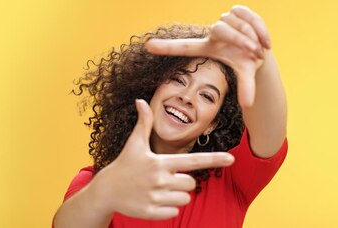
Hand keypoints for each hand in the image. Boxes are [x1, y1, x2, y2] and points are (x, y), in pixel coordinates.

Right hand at [87, 99, 234, 219]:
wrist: (105, 190)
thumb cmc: (124, 165)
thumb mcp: (134, 144)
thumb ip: (143, 123)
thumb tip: (141, 100)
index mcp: (161, 162)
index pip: (194, 161)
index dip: (214, 159)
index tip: (232, 158)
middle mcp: (160, 180)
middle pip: (191, 184)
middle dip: (183, 182)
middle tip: (166, 179)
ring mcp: (155, 197)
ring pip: (185, 199)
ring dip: (176, 196)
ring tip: (158, 190)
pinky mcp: (151, 212)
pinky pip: (174, 211)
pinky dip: (168, 208)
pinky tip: (153, 200)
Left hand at [145, 5, 270, 107]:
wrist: (261, 47)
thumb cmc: (246, 62)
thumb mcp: (245, 74)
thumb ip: (246, 88)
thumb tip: (248, 106)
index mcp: (208, 46)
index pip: (185, 46)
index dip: (167, 47)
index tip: (148, 46)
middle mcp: (214, 31)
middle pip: (222, 29)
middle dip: (241, 41)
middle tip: (254, 53)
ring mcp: (226, 19)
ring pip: (237, 24)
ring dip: (252, 38)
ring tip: (260, 50)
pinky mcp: (239, 10)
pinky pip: (249, 16)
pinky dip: (260, 30)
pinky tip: (266, 42)